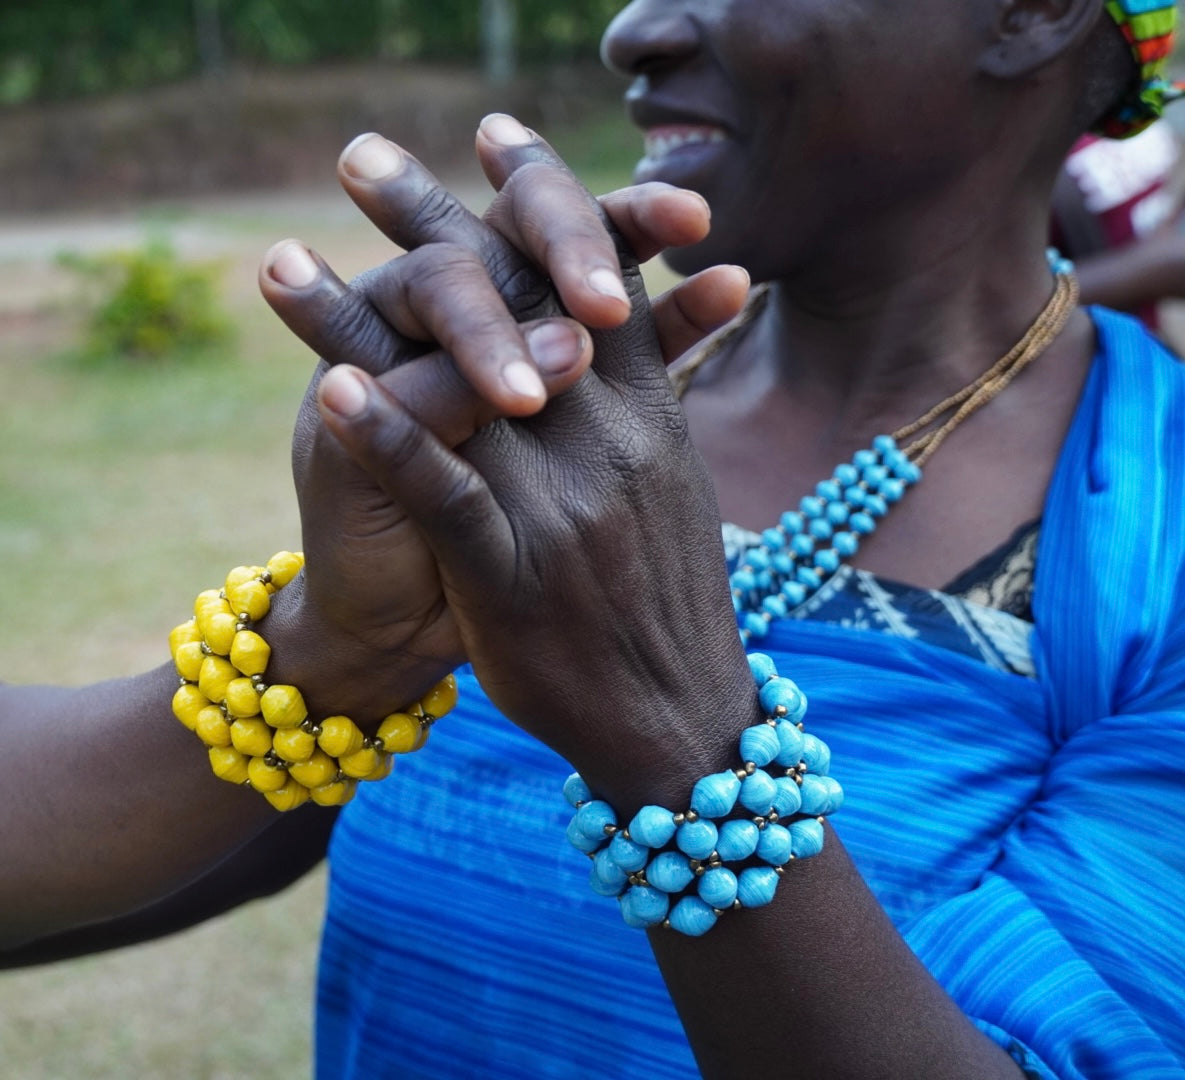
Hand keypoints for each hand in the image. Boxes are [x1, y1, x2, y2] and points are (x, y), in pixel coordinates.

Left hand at [259, 116, 747, 723]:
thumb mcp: (675, 486)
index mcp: (651, 418)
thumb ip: (644, 403)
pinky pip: (447, 496)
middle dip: (436, 223)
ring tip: (283, 261)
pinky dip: (391, 440)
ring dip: (364, 322)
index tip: (496, 137)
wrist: (679, 718)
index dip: (546, 202)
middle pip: (519, 311)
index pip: (597, 280)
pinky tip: (331, 391)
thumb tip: (613, 331)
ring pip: (460, 391)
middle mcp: (608, 446)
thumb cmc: (667, 599)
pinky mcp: (512, 580)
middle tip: (362, 157)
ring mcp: (560, 512)